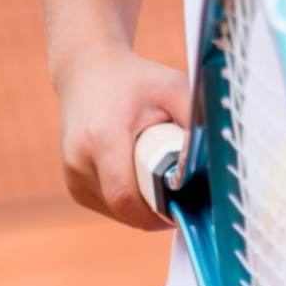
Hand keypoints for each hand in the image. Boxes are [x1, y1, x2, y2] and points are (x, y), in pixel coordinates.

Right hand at [51, 46, 188, 229]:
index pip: (125, 195)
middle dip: (155, 212)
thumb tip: (213, 159)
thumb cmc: (136, 80)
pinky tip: (146, 184)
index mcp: (103, 138)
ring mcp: (72, 175)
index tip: (183, 210)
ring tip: (165, 186)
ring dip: (142, 208)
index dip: (155, 213)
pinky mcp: (73, 183)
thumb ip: (193, 120)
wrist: (87, 72)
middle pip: (122, 208)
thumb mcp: (172, 87)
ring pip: (114, 211)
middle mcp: (80, 160)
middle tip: (184, 201)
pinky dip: (128, 202)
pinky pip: (106, 205)